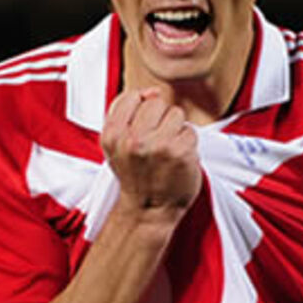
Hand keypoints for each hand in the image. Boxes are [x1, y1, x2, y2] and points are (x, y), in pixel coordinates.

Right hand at [101, 88, 200, 220]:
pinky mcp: (180, 153)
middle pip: (156, 103)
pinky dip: (188, 144)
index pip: (132, 97)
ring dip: (176, 131)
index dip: (141, 111)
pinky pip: (190, 131)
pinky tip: (178, 160)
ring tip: (167, 152)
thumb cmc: (136, 175)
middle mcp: (132, 140)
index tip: (142, 131)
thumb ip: (127, 112)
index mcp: (112, 134)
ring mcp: (157, 146)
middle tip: (156, 144)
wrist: (147, 211)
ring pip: (176, 114)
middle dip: (160, 120)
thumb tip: (152, 92)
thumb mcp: (118, 143)